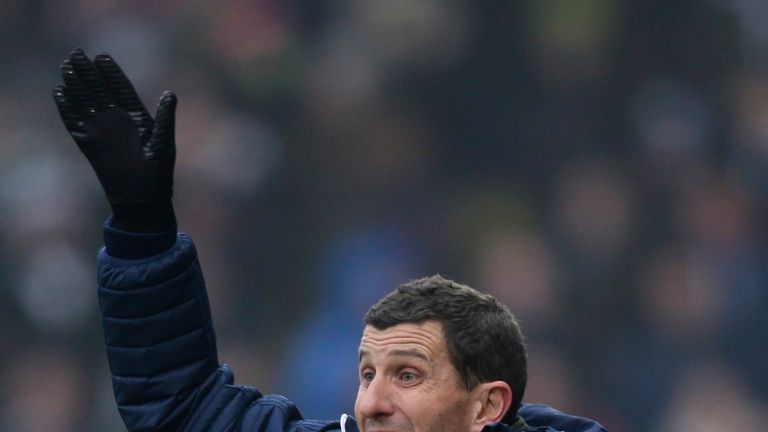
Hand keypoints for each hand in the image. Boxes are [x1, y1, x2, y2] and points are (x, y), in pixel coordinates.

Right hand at [53, 48, 176, 231]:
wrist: (143, 199)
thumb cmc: (158, 172)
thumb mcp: (164, 142)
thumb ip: (165, 118)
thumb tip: (170, 94)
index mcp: (138, 119)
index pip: (122, 90)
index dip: (112, 74)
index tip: (102, 56)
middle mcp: (118, 123)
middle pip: (101, 92)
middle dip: (89, 74)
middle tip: (77, 54)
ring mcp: (103, 133)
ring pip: (86, 104)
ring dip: (76, 86)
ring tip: (66, 67)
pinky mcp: (90, 146)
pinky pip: (75, 124)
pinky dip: (67, 109)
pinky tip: (59, 93)